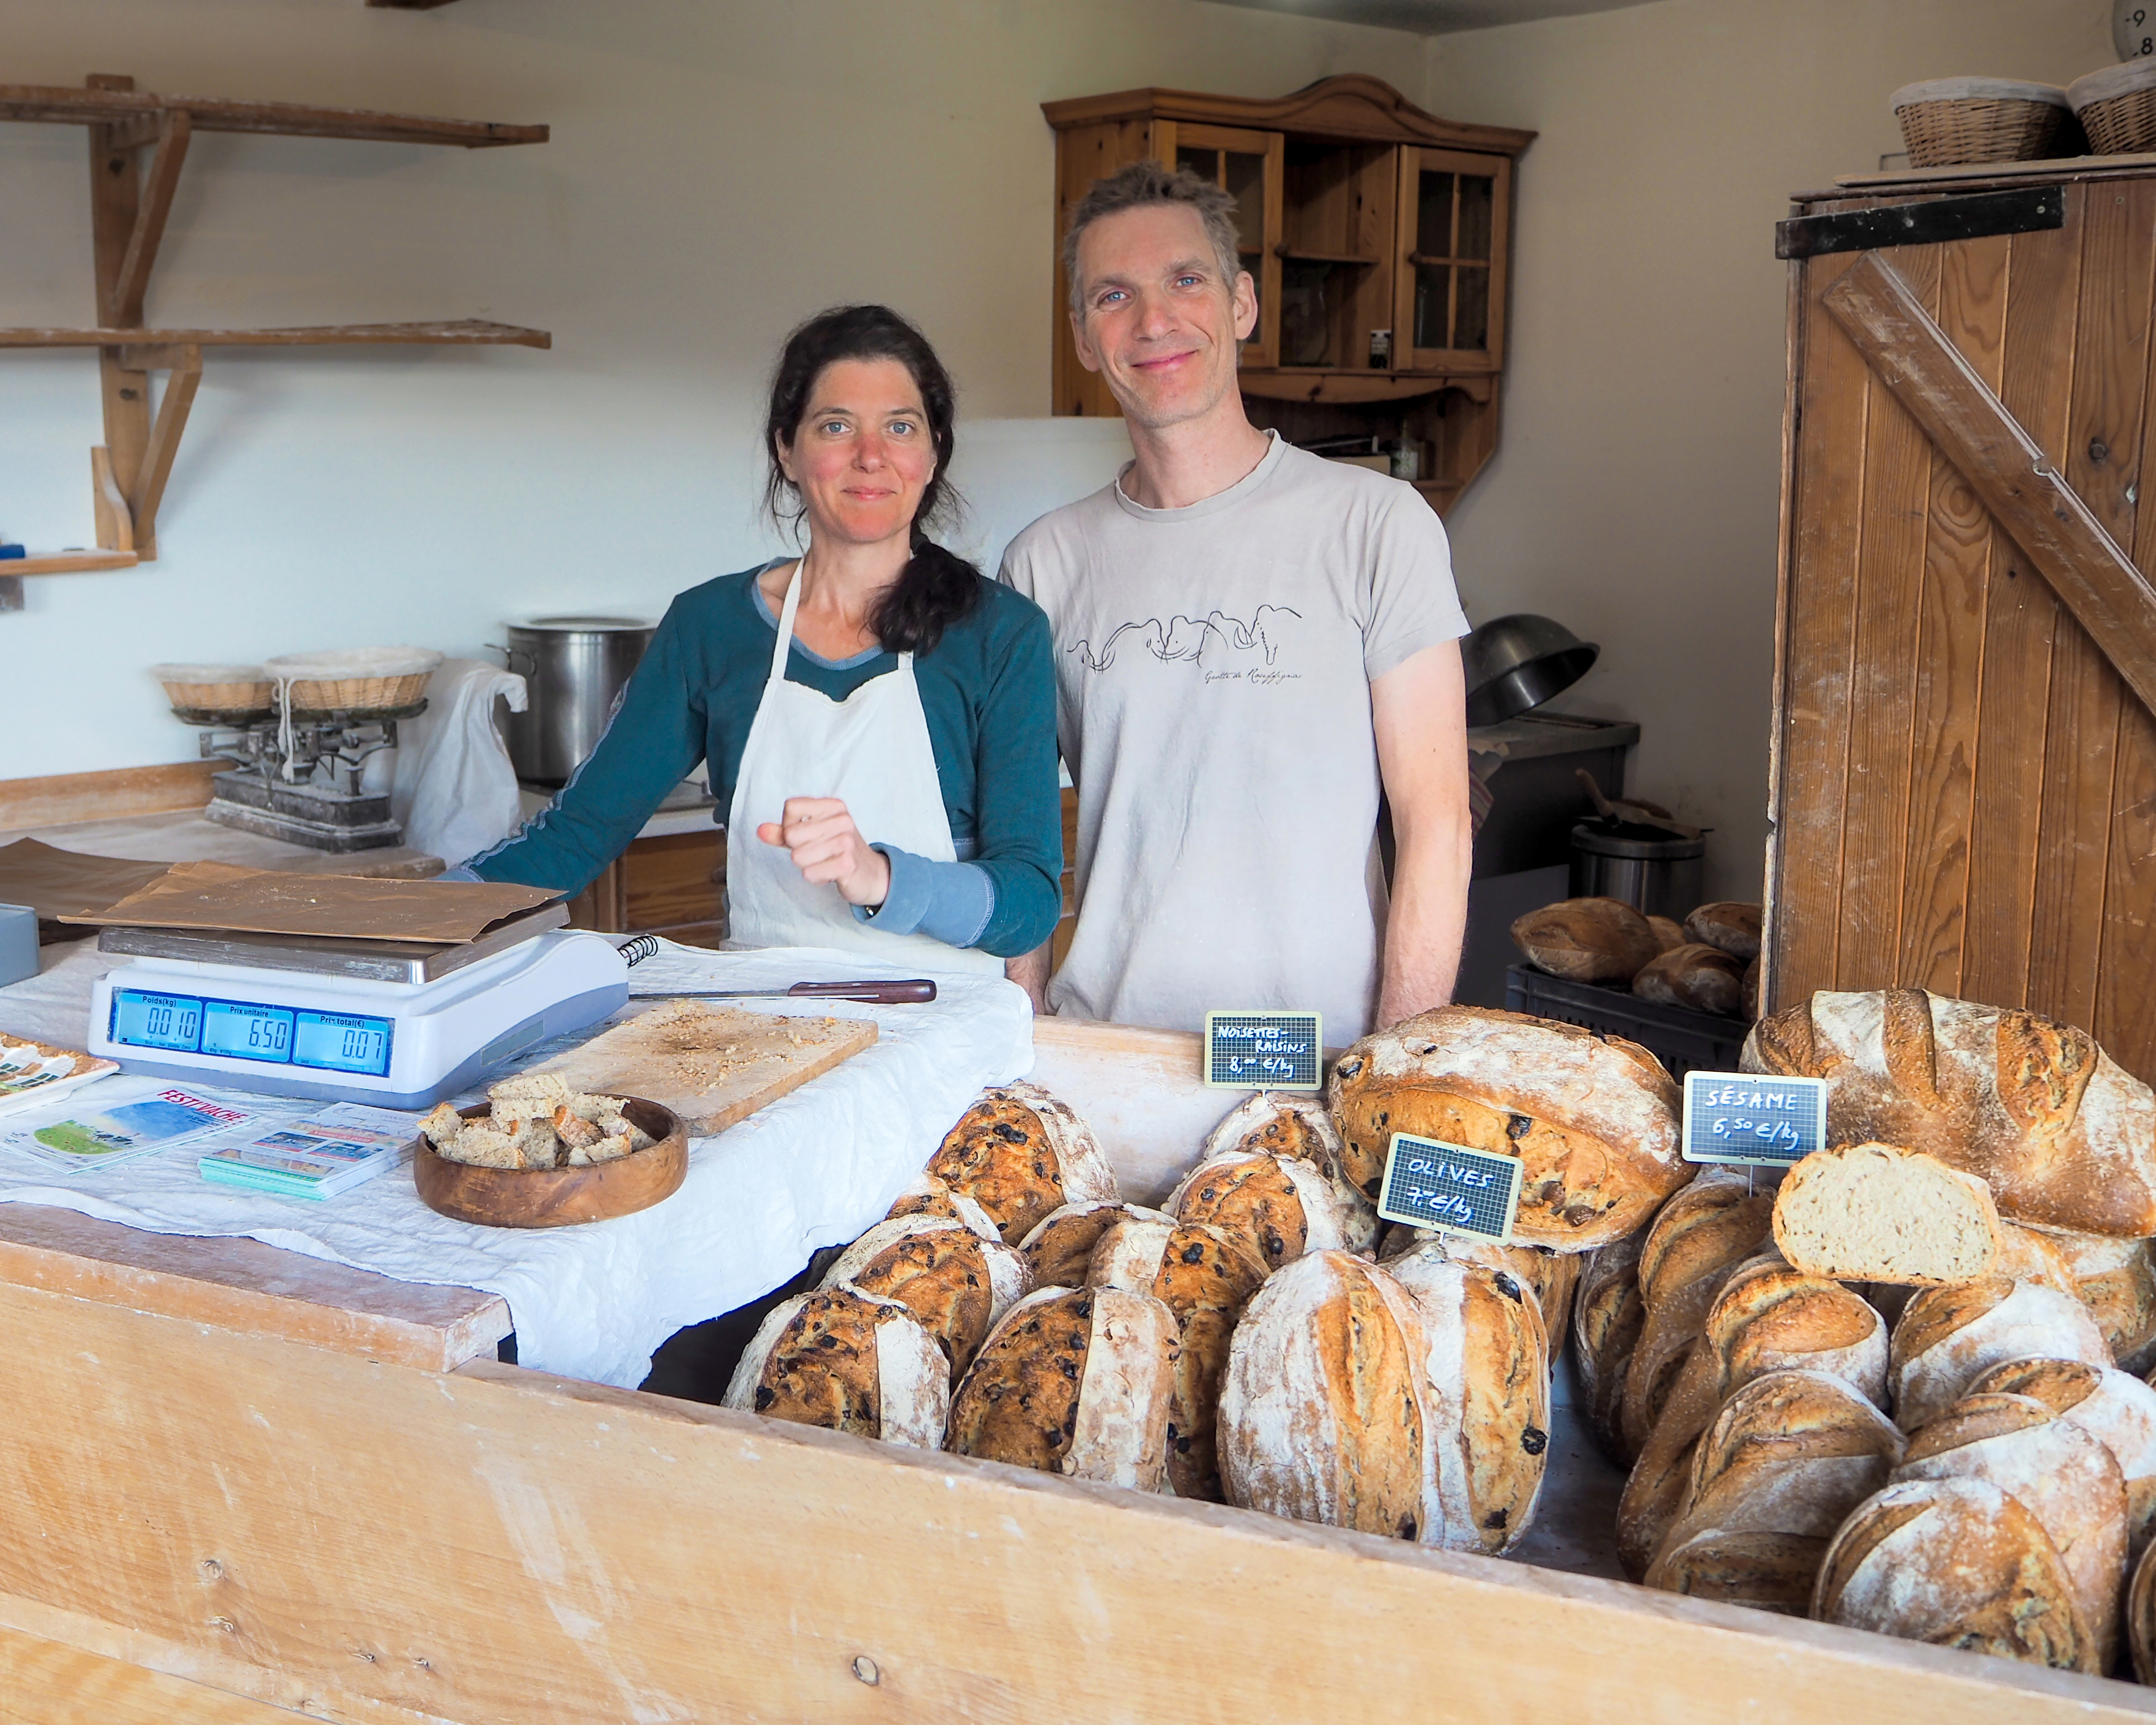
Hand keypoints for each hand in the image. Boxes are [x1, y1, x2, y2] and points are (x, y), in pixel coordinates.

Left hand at [756, 796, 890, 907]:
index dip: (790, 825)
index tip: (807, 835)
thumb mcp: (811, 836)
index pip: (790, 807)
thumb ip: (783, 832)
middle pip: (791, 834)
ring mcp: (846, 842)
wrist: (871, 874)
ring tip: (825, 863)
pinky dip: (816, 877)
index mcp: (833, 806)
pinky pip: (809, 873)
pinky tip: (831, 873)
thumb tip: (759, 830)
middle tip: (819, 852)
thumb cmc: (837, 851)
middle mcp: (842, 820)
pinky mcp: (847, 864)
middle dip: (798, 850)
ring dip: (807, 866)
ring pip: (797, 857)